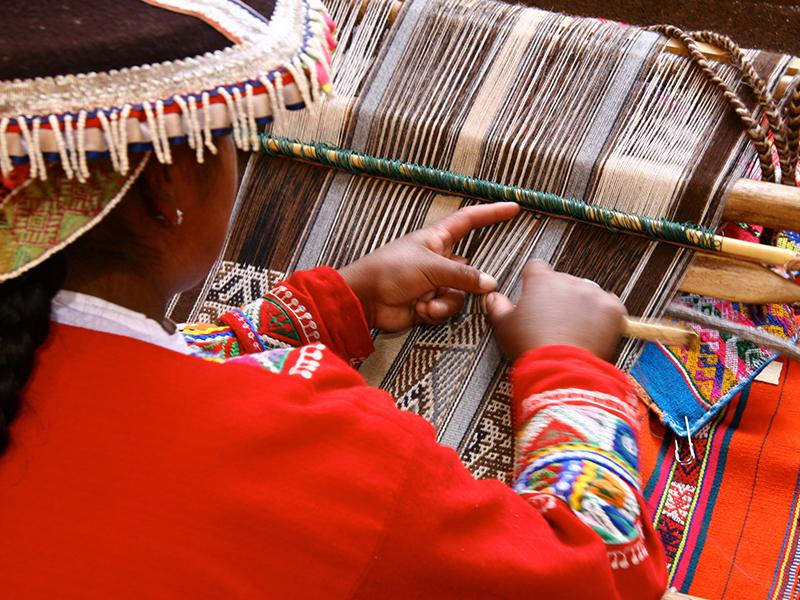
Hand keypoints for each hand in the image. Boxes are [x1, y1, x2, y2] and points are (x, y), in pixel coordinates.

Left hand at [339, 202, 519, 331]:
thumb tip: (491, 283)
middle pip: (469, 268)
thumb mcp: (430, 267)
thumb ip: (463, 275)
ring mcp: (434, 282)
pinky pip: (447, 308)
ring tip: (428, 303)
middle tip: (455, 285)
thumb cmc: (391, 270)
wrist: (366, 300)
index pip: (469, 221)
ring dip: (447, 301)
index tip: (514, 207)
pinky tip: (421, 310)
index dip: (491, 213)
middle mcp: (438, 259)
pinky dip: (437, 311)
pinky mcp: (428, 303)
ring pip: (460, 293)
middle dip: (467, 281)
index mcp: (436, 239)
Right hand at [484, 261, 626, 360]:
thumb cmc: (530, 346)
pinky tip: (594, 331)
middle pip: (564, 282)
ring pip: (587, 292)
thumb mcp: (504, 326)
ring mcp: (593, 293)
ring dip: (582, 305)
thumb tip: (492, 297)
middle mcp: (568, 281)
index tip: (534, 295)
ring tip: (575, 329)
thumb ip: (497, 306)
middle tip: (554, 321)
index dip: (534, 281)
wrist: (560, 369)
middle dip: (560, 297)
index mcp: (541, 281)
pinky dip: (604, 316)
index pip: (536, 268)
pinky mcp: (612, 309)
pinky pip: (610, 306)